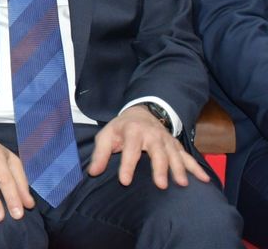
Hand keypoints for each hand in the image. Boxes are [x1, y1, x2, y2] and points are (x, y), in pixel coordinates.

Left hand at [88, 105, 207, 189]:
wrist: (141, 113)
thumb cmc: (121, 128)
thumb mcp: (106, 136)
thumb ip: (100, 154)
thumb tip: (93, 172)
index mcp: (132, 131)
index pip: (129, 150)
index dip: (126, 166)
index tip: (124, 181)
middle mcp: (152, 134)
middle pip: (157, 152)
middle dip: (160, 168)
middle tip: (161, 185)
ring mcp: (166, 140)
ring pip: (174, 155)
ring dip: (180, 169)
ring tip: (182, 184)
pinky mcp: (175, 145)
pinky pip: (187, 156)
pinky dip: (196, 168)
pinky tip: (205, 180)